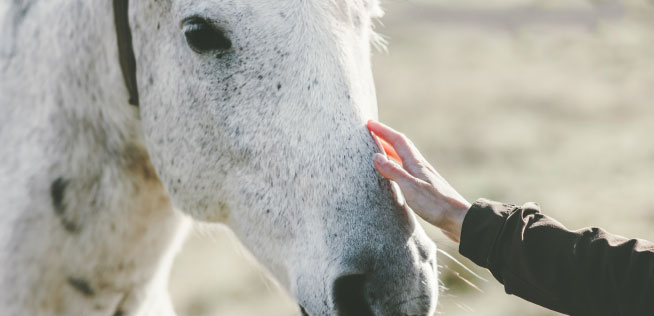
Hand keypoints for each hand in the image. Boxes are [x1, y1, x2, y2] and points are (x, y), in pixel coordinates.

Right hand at [367, 120, 470, 242]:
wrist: (459, 218)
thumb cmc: (436, 204)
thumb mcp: (411, 188)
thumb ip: (393, 172)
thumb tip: (376, 156)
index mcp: (416, 164)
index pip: (397, 141)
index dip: (383, 131)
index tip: (369, 124)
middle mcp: (420, 167)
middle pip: (401, 146)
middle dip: (385, 137)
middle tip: (371, 132)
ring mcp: (423, 176)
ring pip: (404, 157)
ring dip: (390, 150)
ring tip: (378, 149)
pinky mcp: (425, 187)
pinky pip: (406, 169)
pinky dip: (396, 165)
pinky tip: (394, 173)